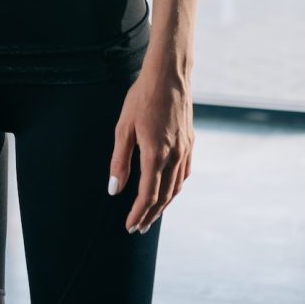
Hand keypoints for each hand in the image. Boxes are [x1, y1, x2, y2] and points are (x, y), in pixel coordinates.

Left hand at [109, 67, 193, 233]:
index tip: (129, 226)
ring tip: (151, 214)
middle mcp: (174, 156)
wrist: (169, 75)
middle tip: (138, 228)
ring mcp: (186, 150)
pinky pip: (184, 174)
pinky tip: (168, 189)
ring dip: (164, 204)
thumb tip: (114, 190)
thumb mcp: (124, 127)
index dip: (138, 213)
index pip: (148, 195)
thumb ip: (120, 160)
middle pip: (164, 196)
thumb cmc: (142, 98)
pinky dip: (175, 188)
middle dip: (150, 215)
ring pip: (176, 188)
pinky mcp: (190, 143)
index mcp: (156, 154)